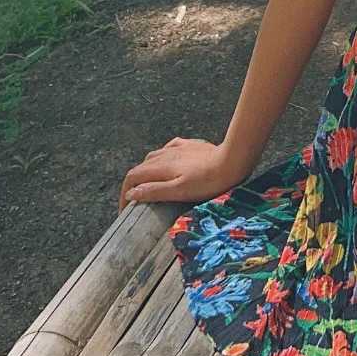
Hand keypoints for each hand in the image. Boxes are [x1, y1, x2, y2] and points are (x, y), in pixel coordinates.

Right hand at [117, 136, 245, 212]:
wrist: (232, 161)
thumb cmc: (207, 181)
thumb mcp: (179, 191)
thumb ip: (154, 191)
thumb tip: (132, 193)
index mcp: (161, 167)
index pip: (133, 176)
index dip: (124, 193)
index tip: (125, 210)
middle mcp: (166, 154)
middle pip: (141, 167)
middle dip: (134, 183)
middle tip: (136, 201)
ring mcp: (179, 148)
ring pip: (154, 156)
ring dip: (146, 170)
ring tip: (149, 184)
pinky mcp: (191, 145)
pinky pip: (170, 148)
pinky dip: (162, 157)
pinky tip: (167, 162)